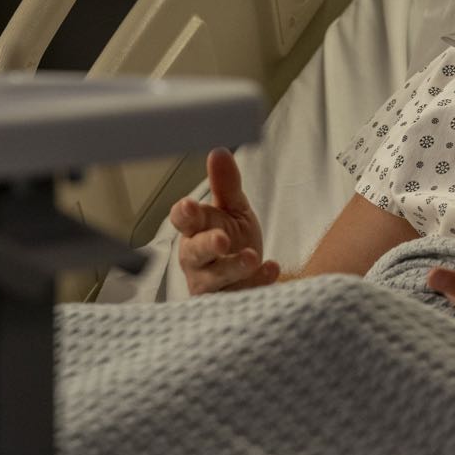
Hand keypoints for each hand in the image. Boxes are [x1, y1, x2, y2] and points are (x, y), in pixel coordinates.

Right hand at [170, 147, 280, 294]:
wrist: (251, 276)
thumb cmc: (234, 240)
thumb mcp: (233, 210)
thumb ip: (226, 185)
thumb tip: (218, 152)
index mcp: (196, 231)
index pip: (184, 222)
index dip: (184, 215)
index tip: (188, 206)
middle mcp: (198, 260)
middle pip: (195, 254)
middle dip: (207, 245)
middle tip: (222, 239)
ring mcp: (212, 285)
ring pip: (215, 280)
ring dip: (233, 268)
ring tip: (252, 256)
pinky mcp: (229, 302)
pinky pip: (240, 296)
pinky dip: (256, 284)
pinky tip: (271, 269)